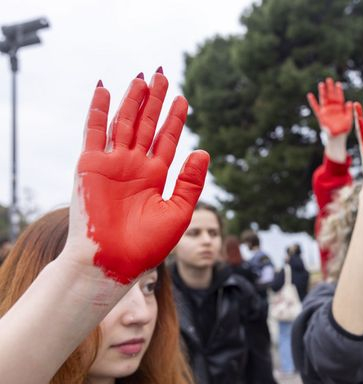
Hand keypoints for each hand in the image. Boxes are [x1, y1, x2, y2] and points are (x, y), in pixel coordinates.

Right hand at [67, 71, 208, 283]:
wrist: (115, 261)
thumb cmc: (148, 244)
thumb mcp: (178, 211)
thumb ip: (190, 181)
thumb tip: (204, 151)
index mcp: (155, 176)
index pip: (167, 139)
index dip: (174, 119)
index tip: (183, 98)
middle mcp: (134, 166)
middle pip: (146, 125)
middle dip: (155, 101)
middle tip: (163, 76)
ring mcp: (112, 163)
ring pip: (124, 122)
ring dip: (132, 100)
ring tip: (144, 78)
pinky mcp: (91, 165)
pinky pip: (93, 131)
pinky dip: (98, 109)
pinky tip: (105, 88)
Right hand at [307, 77, 352, 136]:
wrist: (337, 137)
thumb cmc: (344, 130)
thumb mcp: (348, 120)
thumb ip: (349, 111)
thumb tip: (350, 102)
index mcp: (340, 108)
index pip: (339, 98)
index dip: (338, 91)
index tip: (338, 84)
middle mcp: (332, 108)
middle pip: (331, 96)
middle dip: (330, 88)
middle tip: (329, 79)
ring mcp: (326, 111)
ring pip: (324, 100)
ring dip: (322, 92)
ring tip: (321, 84)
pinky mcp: (321, 116)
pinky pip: (316, 108)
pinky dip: (313, 102)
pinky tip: (310, 95)